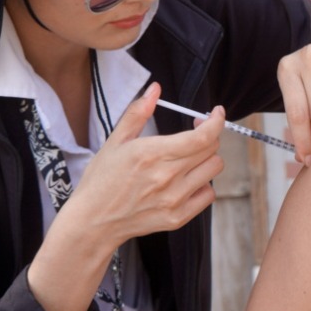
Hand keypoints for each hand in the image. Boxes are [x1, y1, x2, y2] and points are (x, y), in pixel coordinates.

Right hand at [66, 81, 225, 244]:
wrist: (93, 221)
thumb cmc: (101, 180)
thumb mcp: (115, 141)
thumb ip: (138, 113)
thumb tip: (155, 89)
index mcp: (153, 154)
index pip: (203, 136)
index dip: (217, 121)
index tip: (216, 114)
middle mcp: (167, 177)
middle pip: (211, 149)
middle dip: (208, 135)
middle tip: (194, 132)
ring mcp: (175, 199)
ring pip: (213, 169)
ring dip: (206, 159)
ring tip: (187, 158)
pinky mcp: (178, 218)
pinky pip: (208, 195)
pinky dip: (202, 184)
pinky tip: (185, 181)